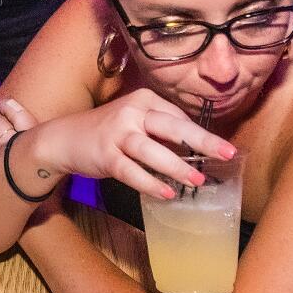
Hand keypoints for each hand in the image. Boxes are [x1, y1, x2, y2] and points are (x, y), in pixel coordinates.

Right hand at [26, 89, 237, 201]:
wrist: (65, 138)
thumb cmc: (108, 131)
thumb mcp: (135, 121)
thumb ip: (162, 130)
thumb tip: (198, 148)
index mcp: (144, 99)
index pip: (179, 117)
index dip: (202, 134)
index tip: (224, 149)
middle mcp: (132, 112)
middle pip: (172, 126)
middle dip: (201, 141)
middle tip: (226, 153)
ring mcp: (117, 133)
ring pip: (151, 149)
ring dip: (177, 166)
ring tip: (197, 180)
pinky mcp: (105, 155)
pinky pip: (131, 171)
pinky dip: (150, 182)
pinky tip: (167, 193)